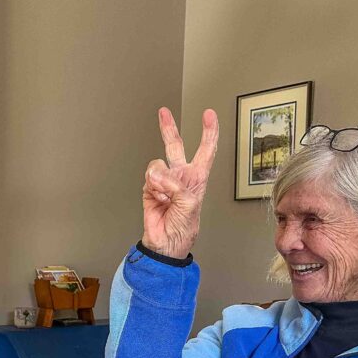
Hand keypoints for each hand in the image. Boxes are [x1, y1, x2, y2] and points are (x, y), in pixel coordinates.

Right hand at [142, 107, 218, 258]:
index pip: (206, 149)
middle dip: (169, 128)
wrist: (165, 243)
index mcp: (197, 178)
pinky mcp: (149, 189)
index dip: (209, 131)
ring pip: (158, 164)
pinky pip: (148, 178)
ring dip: (161, 179)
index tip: (209, 115)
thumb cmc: (184, 228)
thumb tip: (157, 174)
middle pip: (175, 145)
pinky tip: (158, 198)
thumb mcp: (190, 203)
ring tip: (165, 194)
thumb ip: (176, 184)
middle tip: (164, 113)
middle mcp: (180, 176)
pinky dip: (153, 188)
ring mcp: (164, 181)